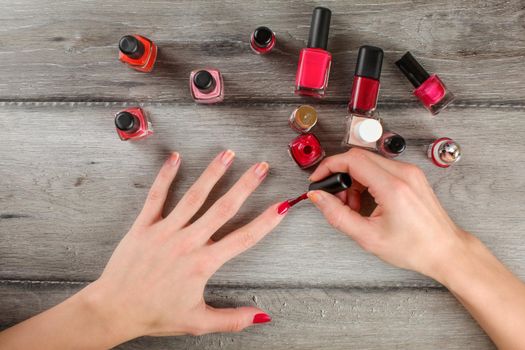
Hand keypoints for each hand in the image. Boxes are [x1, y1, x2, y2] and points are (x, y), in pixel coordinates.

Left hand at [83, 150, 284, 339]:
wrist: (114, 309)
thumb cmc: (154, 314)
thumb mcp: (198, 321)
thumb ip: (232, 318)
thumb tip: (261, 317)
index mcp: (203, 264)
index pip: (243, 238)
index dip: (265, 222)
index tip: (280, 207)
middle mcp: (187, 242)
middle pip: (223, 209)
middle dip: (245, 185)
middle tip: (260, 168)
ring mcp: (165, 231)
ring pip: (194, 197)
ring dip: (213, 173)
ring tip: (228, 154)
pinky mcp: (144, 225)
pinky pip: (157, 196)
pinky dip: (166, 176)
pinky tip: (176, 159)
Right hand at [308, 148, 469, 280]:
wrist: (444, 251)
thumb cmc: (414, 247)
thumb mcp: (368, 237)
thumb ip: (337, 215)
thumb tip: (318, 197)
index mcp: (393, 187)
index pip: (352, 159)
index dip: (329, 166)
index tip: (318, 179)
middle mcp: (403, 173)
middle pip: (358, 157)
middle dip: (340, 175)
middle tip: (337, 199)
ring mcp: (409, 172)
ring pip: (368, 162)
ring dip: (353, 179)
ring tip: (354, 205)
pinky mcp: (411, 176)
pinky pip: (381, 168)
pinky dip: (366, 181)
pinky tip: (367, 201)